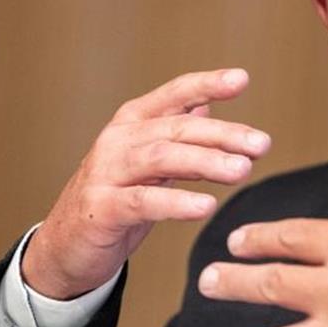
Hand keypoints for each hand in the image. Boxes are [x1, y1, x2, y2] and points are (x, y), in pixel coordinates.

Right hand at [22, 69, 270, 299]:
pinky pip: (143, 201)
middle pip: (176, 128)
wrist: (66, 247)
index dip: (207, 84)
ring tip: (241, 171)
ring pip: (161, 158)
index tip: (241, 79)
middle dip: (223, 134)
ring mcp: (107, 173)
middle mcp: (118, 141)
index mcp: (133, 123)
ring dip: (206, 162)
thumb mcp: (148, 163)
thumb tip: (208, 105)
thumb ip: (175, 134)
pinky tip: (206, 206)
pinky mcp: (102, 209)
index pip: (174, 95)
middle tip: (261, 144)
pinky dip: (177, 202)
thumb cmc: (114, 200)